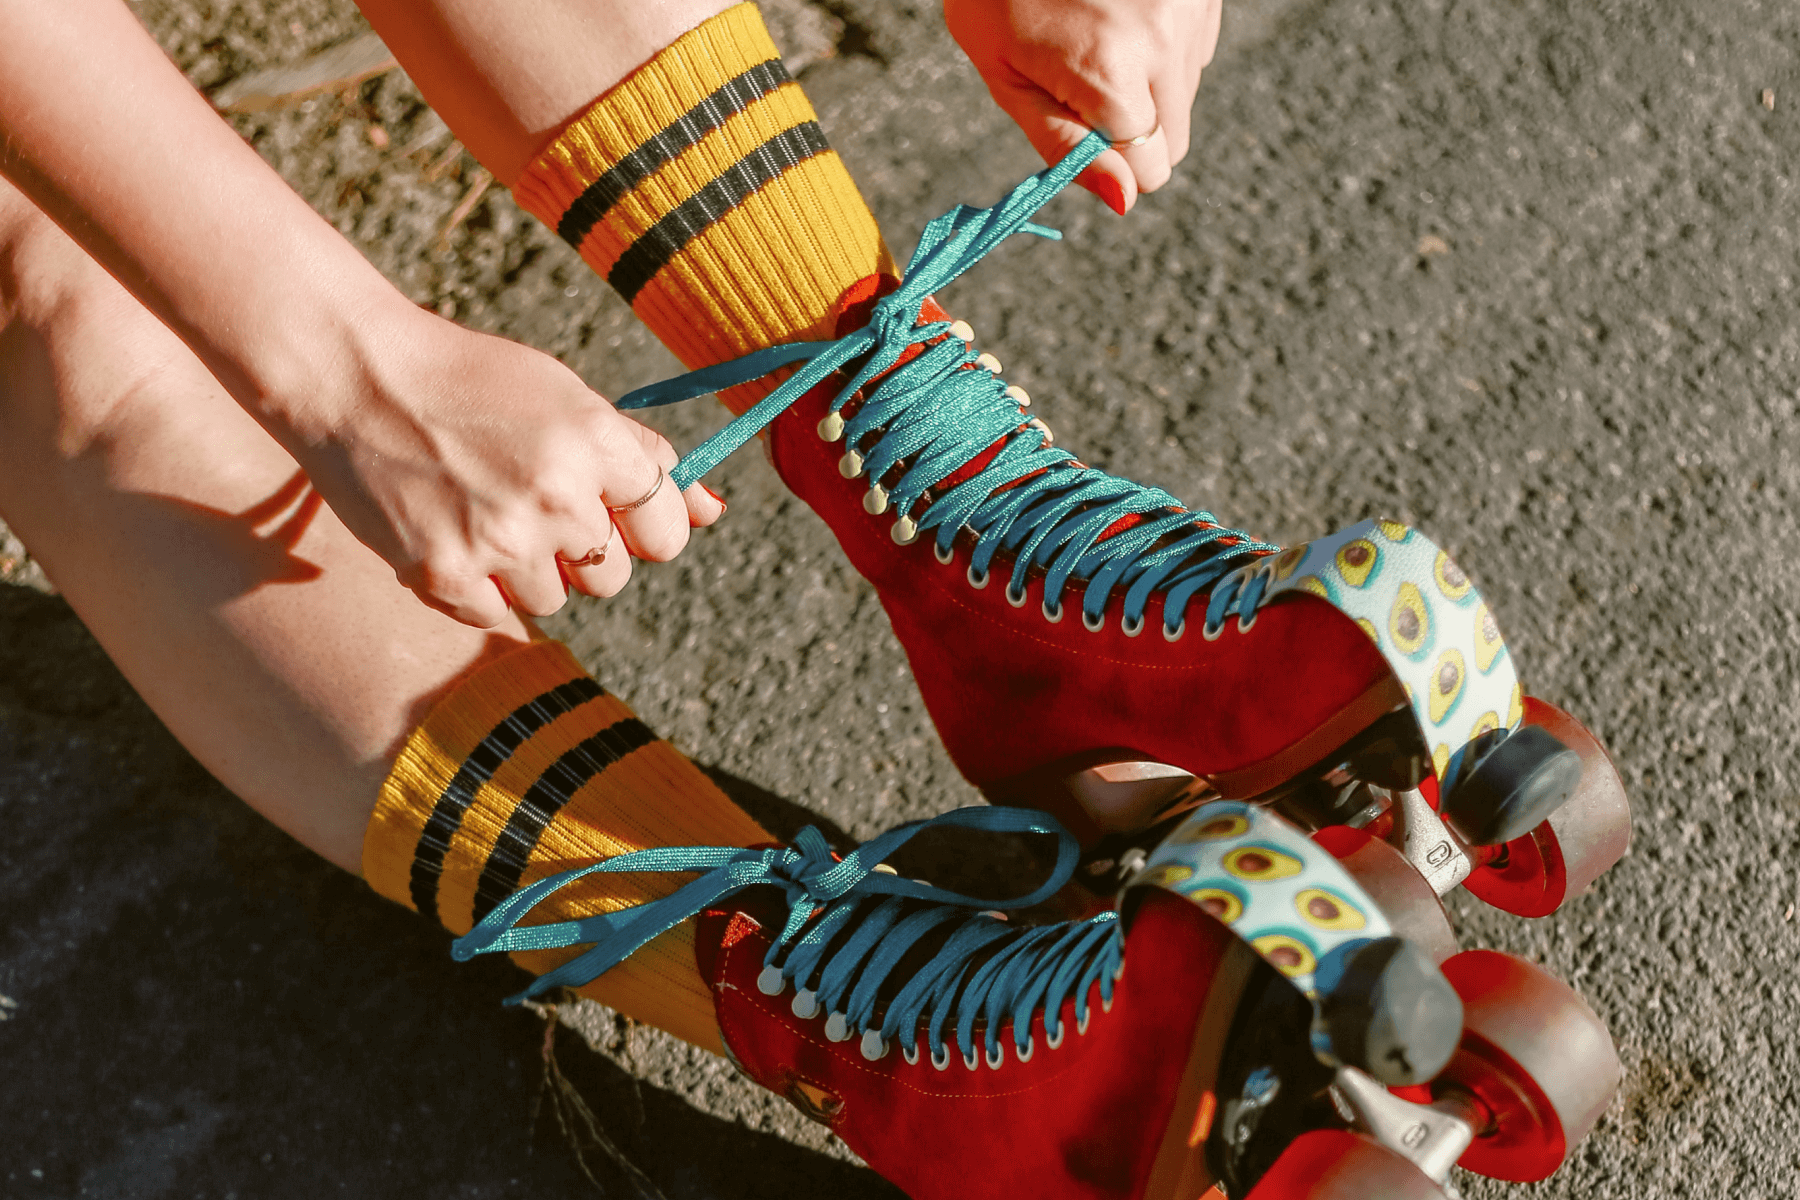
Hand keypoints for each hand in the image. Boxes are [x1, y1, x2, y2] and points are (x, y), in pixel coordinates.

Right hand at [293, 300, 722, 627]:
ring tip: (484, 510)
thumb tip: (712, 511)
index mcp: (596, 443)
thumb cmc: (473, 381)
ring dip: (529, 570)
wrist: (357, 376)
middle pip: (612, 576)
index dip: (644, 526)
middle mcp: (556, 496)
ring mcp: (500, 541)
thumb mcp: (569, 399)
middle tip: (531, 503)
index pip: (667, 529)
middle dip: (584, 551)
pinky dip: (479, 587)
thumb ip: (644, 458)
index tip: (615, 513)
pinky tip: (452, 531)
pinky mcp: (445, 576)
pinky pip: (498, 617)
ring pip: (555, 600)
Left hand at [944, 0, 1222, 213]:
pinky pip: (1194, 53)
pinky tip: (1120, 17)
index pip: (1150, 172)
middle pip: (1173, 142)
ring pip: (1185, 99)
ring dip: (1147, 88)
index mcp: (1110, 71)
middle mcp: (1163, 42)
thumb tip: (1123, 200)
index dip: (1111, 160)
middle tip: (1082, 83)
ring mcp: (1188, 13)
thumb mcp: (1008, 78)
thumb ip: (1064, 144)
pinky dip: (1161, 50)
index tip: (1080, 126)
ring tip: (1097, 39)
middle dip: (1131, 130)